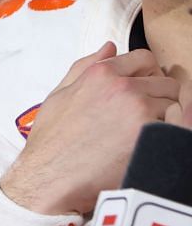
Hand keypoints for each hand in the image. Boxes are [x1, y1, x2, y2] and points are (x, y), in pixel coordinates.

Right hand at [0, 44, 189, 215]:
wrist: (48, 178)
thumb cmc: (50, 141)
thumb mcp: (58, 96)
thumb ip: (84, 67)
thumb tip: (110, 47)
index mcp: (101, 74)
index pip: (144, 59)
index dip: (147, 73)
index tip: (143, 87)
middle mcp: (124, 87)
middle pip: (165, 82)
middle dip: (158, 96)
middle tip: (142, 117)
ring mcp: (140, 111)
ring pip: (175, 106)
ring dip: (164, 117)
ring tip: (143, 133)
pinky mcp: (152, 135)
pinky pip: (177, 128)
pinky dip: (168, 135)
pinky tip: (150, 144)